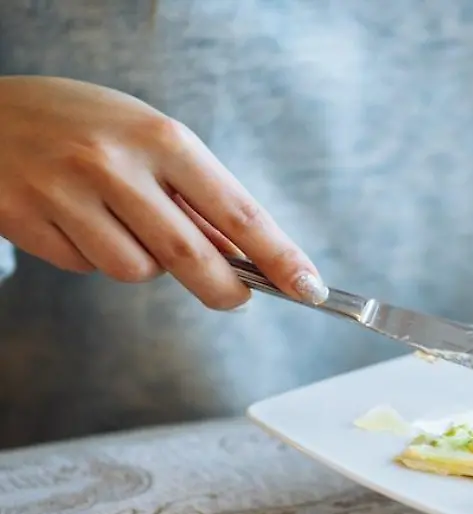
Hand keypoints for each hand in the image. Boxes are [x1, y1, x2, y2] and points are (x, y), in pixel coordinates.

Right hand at [0, 76, 325, 308]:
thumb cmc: (85, 124)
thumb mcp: (149, 138)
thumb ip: (195, 195)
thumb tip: (246, 256)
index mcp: (161, 137)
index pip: (237, 211)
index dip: (279, 256)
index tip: (310, 287)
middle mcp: (114, 164)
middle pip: (192, 257)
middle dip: (225, 289)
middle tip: (237, 296)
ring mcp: (64, 193)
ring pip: (137, 270)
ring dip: (145, 263)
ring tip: (121, 221)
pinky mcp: (23, 218)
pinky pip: (86, 267)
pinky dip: (94, 255)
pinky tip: (76, 217)